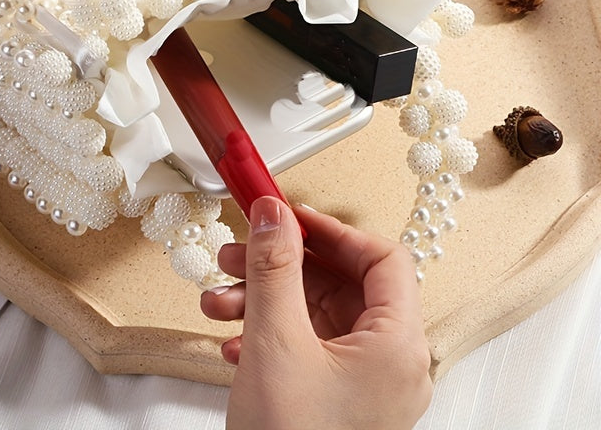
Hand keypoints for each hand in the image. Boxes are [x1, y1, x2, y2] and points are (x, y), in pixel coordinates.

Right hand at [201, 198, 432, 429]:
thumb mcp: (276, 344)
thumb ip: (275, 269)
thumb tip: (274, 214)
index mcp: (397, 346)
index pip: (382, 259)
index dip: (333, 231)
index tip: (288, 218)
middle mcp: (387, 363)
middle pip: (339, 284)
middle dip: (281, 267)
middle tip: (237, 254)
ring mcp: (360, 384)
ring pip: (314, 315)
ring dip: (263, 300)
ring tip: (218, 303)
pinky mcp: (333, 400)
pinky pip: (304, 346)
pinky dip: (267, 334)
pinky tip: (232, 342)